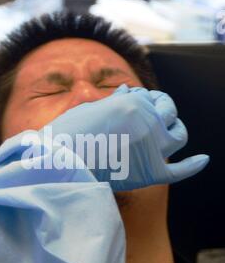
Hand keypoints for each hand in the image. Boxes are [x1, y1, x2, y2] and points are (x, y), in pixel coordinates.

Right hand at [42, 84, 208, 190]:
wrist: (59, 163)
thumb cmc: (70, 133)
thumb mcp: (93, 108)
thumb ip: (116, 100)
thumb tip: (128, 89)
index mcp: (135, 104)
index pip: (154, 99)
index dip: (150, 102)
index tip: (144, 106)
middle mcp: (150, 123)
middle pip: (171, 116)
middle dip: (166, 114)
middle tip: (158, 117)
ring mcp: (153, 148)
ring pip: (179, 137)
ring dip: (177, 131)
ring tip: (172, 131)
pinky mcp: (150, 173)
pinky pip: (180, 171)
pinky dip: (193, 165)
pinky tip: (204, 160)